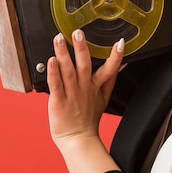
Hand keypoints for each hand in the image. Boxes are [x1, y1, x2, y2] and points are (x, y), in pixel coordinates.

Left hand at [47, 30, 123, 145]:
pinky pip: (55, 85)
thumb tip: (121, 65)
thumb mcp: (104, 98)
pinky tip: (50, 61)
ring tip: (59, 39)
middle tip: (78, 32)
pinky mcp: (58, 101)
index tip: (120, 43)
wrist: (78, 140)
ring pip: (67, 71)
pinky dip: (53, 73)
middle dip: (82, 48)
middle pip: (84, 65)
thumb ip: (111, 79)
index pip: (109, 70)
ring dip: (63, 54)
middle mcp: (84, 88)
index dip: (116, 57)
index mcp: (95, 86)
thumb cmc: (88, 119)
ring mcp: (71, 94)